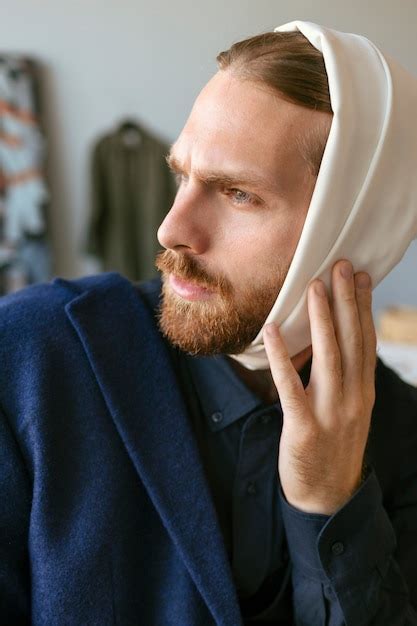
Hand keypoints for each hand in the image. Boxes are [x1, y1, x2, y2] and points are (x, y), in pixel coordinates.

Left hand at [263, 259, 376, 514]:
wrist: (327, 498)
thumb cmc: (333, 448)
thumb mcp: (347, 410)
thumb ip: (340, 378)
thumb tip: (326, 341)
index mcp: (363, 392)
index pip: (365, 341)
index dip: (363, 307)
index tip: (362, 276)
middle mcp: (353, 398)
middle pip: (351, 341)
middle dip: (347, 301)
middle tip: (341, 266)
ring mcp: (331, 412)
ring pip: (328, 356)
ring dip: (322, 318)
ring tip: (315, 286)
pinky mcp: (304, 427)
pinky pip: (290, 385)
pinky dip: (281, 356)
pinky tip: (273, 330)